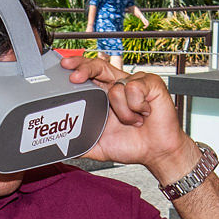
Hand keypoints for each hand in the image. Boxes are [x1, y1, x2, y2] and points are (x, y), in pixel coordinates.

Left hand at [74, 54, 192, 180]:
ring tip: (133, 121)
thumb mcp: (99, 146)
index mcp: (105, 95)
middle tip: (76, 78)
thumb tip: (61, 150)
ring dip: (123, 112)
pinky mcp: (151, 83)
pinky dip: (138, 106)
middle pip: (98, 66)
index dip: (78, 67)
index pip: (89, 73)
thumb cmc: (133, 145)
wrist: (156, 152)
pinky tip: (145, 113)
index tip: (64, 66)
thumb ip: (81, 145)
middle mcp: (119, 85)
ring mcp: (136, 82)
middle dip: (84, 68)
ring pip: (117, 88)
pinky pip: (135, 89)